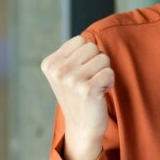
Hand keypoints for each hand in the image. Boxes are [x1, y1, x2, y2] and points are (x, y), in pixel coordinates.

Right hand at [40, 35, 114, 159]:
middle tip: (90, 81)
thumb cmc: (78, 95)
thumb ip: (72, 53)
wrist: (82, 126)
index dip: (88, 56)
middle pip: (93, 48)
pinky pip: (109, 72)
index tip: (82, 72)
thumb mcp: (66, 72)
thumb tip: (92, 33)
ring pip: (103, 59)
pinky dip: (109, 82)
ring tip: (94, 87)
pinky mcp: (87, 90)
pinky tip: (99, 94)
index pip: (81, 40)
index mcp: (50, 63)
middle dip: (97, 63)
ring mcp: (71, 80)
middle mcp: (58, 70)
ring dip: (104, 73)